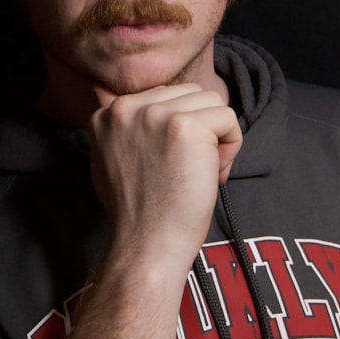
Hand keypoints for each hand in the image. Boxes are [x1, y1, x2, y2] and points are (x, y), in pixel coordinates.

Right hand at [88, 83, 242, 267]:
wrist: (146, 245)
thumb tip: (164, 111)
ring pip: (210, 101)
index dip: (177, 129)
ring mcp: (155, 114)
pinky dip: (232, 145)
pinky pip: (227, 118)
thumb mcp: (114, 158)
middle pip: (188, 93)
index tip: (173, 162)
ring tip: (204, 171)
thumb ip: (132, 130)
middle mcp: (127, 107)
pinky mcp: (186, 125)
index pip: (163, 97)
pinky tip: (215, 173)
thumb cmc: (139, 211)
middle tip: (192, 168)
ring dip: (216, 135)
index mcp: (107, 113)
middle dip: (200, 127)